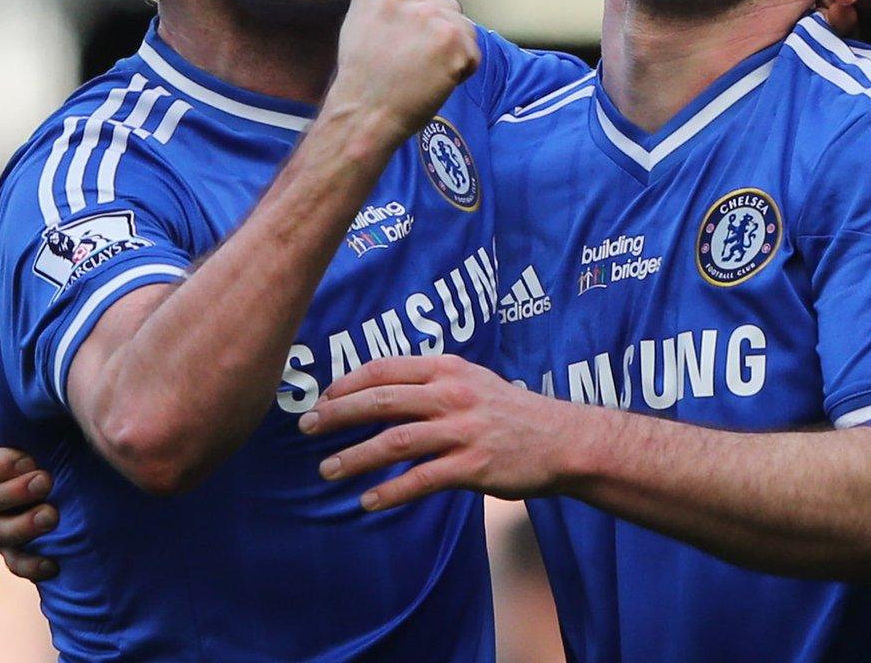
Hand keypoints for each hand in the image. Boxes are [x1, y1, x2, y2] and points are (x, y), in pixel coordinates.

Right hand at [0, 418, 59, 581]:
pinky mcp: (9, 546)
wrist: (54, 457)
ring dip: (22, 527)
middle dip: (12, 492)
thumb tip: (55, 386)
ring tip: (52, 515)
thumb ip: (32, 407)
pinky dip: (31, 565)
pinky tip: (54, 564)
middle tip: (46, 480)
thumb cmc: (39, 429)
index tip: (29, 458)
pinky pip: (13, 562)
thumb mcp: (30, 414)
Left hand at [299, 354, 572, 509]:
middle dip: (337, 415)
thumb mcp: (474, 382)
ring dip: (355, 458)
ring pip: (395, 442)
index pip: (385, 369)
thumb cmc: (513, 412)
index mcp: (449, 369)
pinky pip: (421, 480)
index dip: (347, 384)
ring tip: (327, 471)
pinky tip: (369, 501)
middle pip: (381, 401)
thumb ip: (431, 384)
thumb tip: (378, 396)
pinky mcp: (474, 466)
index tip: (321, 400)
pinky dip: (391, 491)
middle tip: (307, 428)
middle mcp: (453, 395)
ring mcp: (464, 431)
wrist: (563, 440)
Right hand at [324, 0, 480, 138]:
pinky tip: (434, 81)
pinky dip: (461, 72)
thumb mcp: (362, 22)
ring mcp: (430, 13)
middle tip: (411, 61)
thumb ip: (393, 2)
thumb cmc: (364, 76)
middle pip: (445, 5)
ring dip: (452, 51)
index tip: (396, 43)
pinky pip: (473, 54)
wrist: (364, 113)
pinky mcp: (452, 38)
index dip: (416, 23)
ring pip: (463, 27)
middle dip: (437, 32)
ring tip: (422, 71)